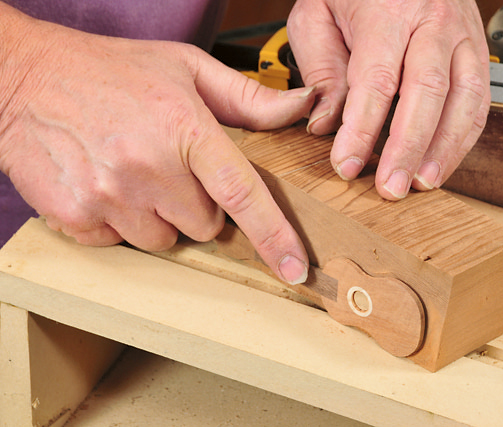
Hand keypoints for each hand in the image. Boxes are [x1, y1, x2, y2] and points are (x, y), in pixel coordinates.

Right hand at [0, 7, 314, 283]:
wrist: (24, 76)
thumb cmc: (110, 70)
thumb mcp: (187, 67)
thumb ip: (248, 97)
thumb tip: (299, 107)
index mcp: (186, 129)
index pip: (242, 194)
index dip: (275, 236)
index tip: (295, 268)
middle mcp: (148, 167)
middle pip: (204, 226)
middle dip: (197, 206)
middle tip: (171, 170)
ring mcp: (109, 196)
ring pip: (162, 240)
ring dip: (157, 216)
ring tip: (134, 173)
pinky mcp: (76, 216)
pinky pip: (119, 243)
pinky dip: (118, 222)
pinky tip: (105, 184)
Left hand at [287, 0, 489, 198]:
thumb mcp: (317, 13)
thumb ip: (320, 68)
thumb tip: (326, 123)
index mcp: (389, 10)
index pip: (377, 79)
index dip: (362, 129)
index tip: (346, 164)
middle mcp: (433, 22)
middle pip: (428, 92)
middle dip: (408, 147)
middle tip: (391, 187)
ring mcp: (462, 35)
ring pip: (465, 99)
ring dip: (445, 149)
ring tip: (421, 183)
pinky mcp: (475, 50)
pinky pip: (479, 100)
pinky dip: (463, 137)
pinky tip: (442, 161)